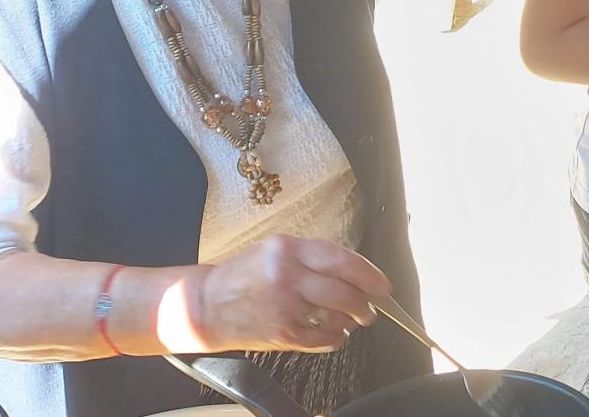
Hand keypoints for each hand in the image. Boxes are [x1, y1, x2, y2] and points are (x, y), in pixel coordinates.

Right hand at [191, 235, 384, 352]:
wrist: (204, 305)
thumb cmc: (243, 275)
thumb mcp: (275, 250)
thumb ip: (312, 257)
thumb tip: (354, 271)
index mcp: (289, 250)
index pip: (342, 260)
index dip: (369, 274)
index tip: (383, 285)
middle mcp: (288, 276)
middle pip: (344, 292)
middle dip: (364, 303)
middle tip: (370, 308)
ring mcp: (285, 307)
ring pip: (336, 317)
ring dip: (351, 321)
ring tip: (352, 320)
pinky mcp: (281, 334)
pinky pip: (321, 339)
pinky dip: (335, 338)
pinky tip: (335, 333)